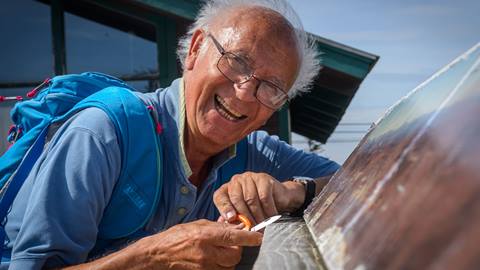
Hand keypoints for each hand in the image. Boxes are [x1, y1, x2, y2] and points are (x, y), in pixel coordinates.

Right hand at [130, 219, 261, 269]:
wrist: (158, 254)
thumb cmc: (176, 237)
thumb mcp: (197, 225)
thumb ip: (218, 226)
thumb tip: (237, 225)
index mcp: (204, 236)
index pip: (233, 236)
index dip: (249, 237)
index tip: (258, 237)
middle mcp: (206, 252)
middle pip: (234, 255)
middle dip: (238, 249)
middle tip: (233, 243)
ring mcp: (204, 266)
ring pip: (229, 265)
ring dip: (230, 258)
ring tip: (222, 250)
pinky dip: (223, 265)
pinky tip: (217, 258)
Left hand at [213, 172, 304, 224]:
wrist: (279, 199)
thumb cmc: (257, 209)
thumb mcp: (244, 215)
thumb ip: (235, 221)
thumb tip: (230, 231)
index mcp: (227, 189)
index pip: (219, 197)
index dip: (224, 208)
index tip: (230, 218)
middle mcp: (236, 181)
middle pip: (236, 199)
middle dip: (244, 217)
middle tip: (251, 230)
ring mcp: (249, 178)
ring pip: (251, 199)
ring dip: (257, 216)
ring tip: (262, 227)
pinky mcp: (263, 178)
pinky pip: (264, 197)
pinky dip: (267, 210)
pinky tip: (271, 218)